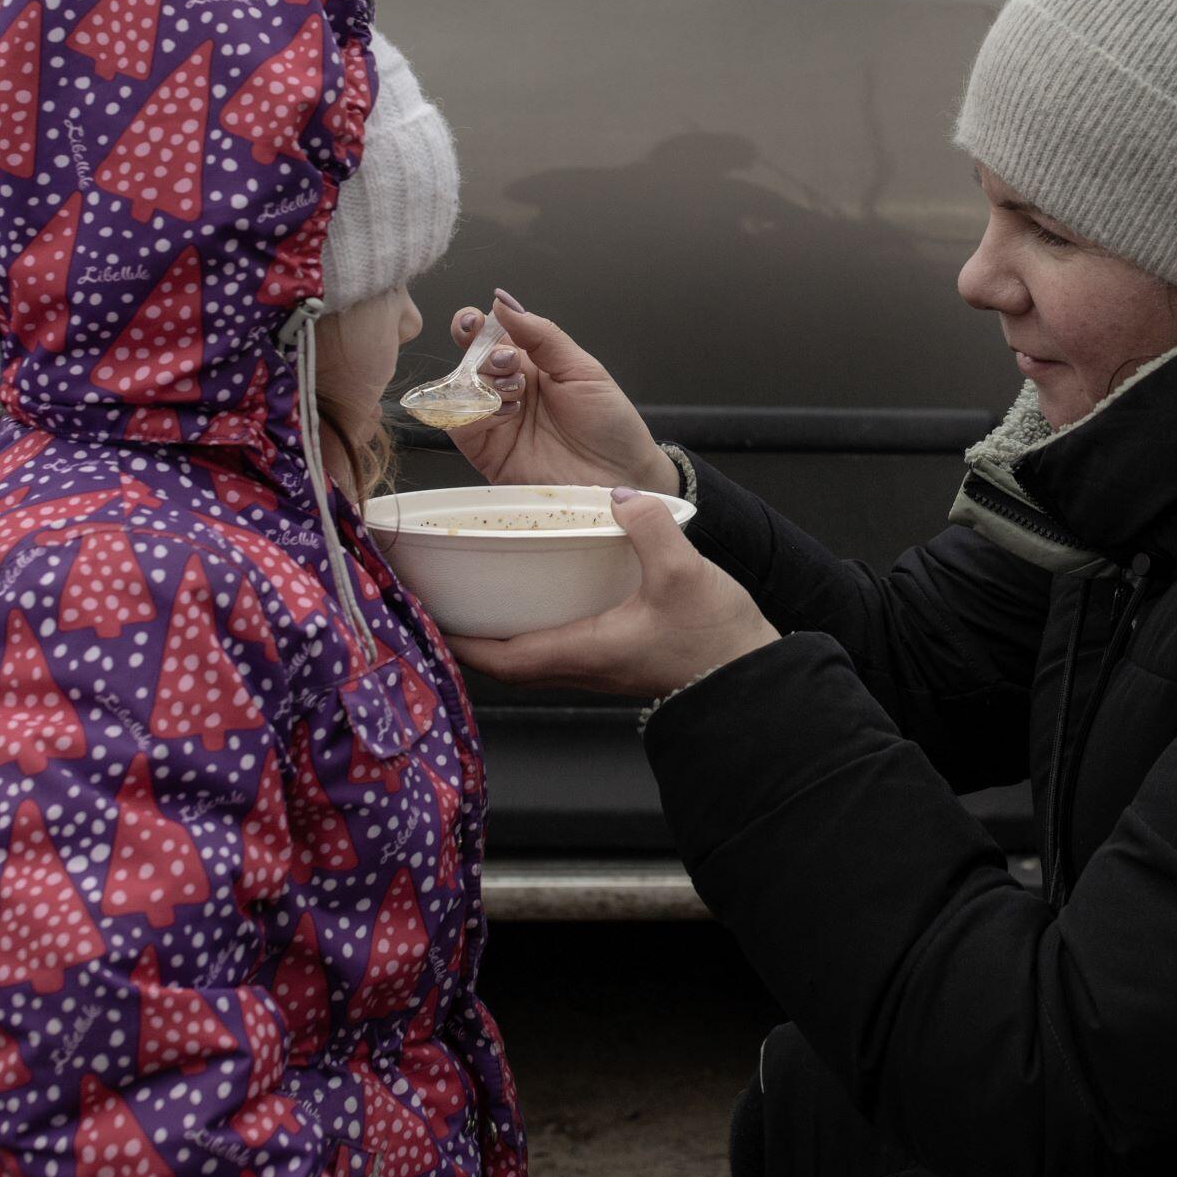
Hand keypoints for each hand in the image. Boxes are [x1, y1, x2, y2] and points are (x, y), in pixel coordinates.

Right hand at [444, 292, 678, 496]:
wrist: (620, 476)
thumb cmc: (610, 425)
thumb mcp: (582, 370)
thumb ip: (542, 335)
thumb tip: (503, 302)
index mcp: (532, 364)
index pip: (490, 336)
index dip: (475, 324)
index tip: (476, 320)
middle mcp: (508, 389)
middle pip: (469, 359)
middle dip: (480, 353)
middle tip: (509, 362)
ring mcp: (496, 420)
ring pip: (460, 389)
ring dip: (482, 381)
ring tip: (516, 392)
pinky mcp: (488, 452)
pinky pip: (460, 425)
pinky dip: (475, 412)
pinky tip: (505, 412)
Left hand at [448, 488, 777, 699]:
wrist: (752, 680)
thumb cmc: (716, 642)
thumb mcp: (683, 574)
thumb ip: (649, 528)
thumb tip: (620, 495)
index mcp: (582, 651)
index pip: (499, 657)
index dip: (457, 639)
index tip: (423, 616)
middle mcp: (581, 666)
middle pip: (503, 659)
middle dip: (465, 634)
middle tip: (436, 598)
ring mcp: (597, 666)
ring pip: (528, 654)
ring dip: (497, 630)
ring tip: (474, 594)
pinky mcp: (615, 658)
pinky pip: (555, 646)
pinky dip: (531, 625)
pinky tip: (538, 596)